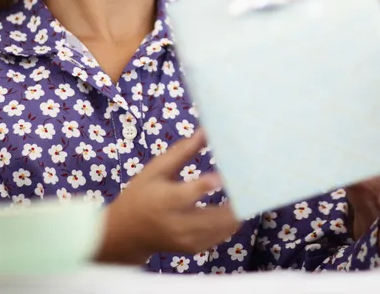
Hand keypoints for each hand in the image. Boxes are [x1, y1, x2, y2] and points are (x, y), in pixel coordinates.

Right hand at [97, 130, 240, 264]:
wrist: (126, 235)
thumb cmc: (140, 196)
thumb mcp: (154, 170)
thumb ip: (181, 153)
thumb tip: (205, 131)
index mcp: (165, 201)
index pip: (187, 195)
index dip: (206, 185)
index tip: (223, 175)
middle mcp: (178, 225)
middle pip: (216, 217)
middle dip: (238, 199)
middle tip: (253, 178)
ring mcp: (189, 240)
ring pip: (226, 227)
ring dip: (239, 208)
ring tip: (249, 187)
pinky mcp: (196, 248)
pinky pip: (222, 234)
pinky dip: (231, 219)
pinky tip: (235, 202)